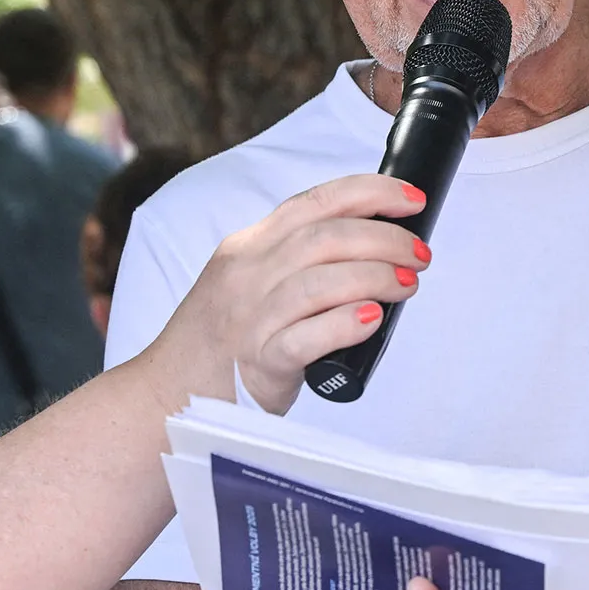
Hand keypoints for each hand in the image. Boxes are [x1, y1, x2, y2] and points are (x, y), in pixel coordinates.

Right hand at [145, 173, 429, 411]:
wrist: (168, 396)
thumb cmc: (221, 343)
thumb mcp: (247, 284)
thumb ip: (294, 263)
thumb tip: (372, 248)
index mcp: (247, 247)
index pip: (314, 202)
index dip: (369, 192)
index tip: (412, 197)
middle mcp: (245, 274)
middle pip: (324, 237)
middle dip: (385, 238)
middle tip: (420, 254)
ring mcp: (248, 318)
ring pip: (319, 281)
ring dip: (376, 276)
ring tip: (408, 285)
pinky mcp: (257, 363)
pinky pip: (305, 337)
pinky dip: (345, 323)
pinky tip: (373, 319)